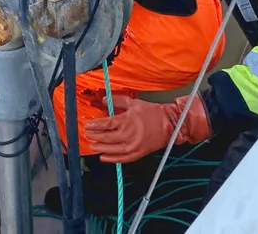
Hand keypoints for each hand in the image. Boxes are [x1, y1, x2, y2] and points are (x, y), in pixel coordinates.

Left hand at [85, 94, 210, 162]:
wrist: (170, 124)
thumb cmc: (152, 112)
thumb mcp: (134, 103)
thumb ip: (117, 101)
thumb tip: (103, 99)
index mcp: (127, 120)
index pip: (105, 124)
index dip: (94, 125)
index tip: (87, 125)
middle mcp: (128, 134)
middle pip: (105, 137)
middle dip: (94, 136)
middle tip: (87, 134)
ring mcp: (132, 146)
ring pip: (110, 149)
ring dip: (99, 148)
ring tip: (92, 145)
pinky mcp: (137, 154)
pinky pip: (120, 159)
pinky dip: (110, 159)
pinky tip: (102, 157)